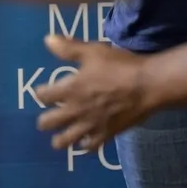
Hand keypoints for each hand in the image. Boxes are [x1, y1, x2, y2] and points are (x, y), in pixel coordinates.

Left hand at [35, 38, 154, 150]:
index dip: (40, 93)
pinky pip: (89, 148)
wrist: (146, 85)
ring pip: (65, 141)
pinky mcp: (105, 135)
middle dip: (45, 120)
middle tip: (48, 117)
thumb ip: (68, 48)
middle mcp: (75, 111)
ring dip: (60, 139)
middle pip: (48, 123)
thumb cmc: (119, 66)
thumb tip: (47, 39)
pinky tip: (85, 142)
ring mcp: (89, 126)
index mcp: (70, 90)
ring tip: (60, 137)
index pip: (43, 96)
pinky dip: (85, 146)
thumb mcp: (93, 51)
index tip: (43, 91)